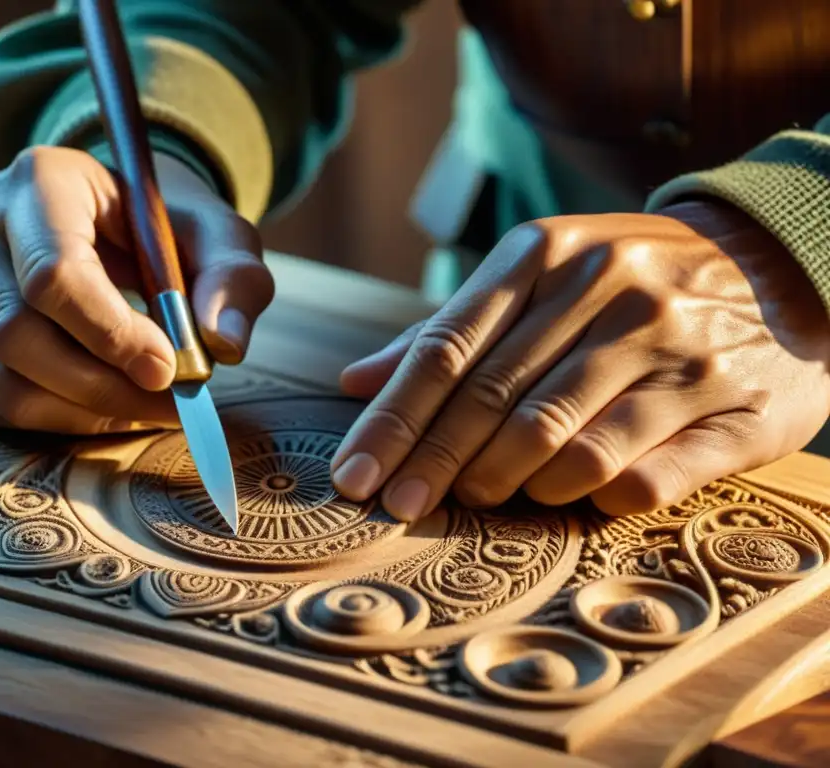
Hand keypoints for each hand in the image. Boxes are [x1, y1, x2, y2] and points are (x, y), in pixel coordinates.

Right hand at [0, 146, 272, 432]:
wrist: (106, 227)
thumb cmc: (164, 231)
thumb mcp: (218, 236)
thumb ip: (235, 278)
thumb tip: (223, 344)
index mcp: (38, 180)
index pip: (54, 272)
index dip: (112, 334)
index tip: (168, 370)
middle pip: (17, 333)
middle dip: (103, 386)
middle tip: (167, 403)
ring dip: (82, 412)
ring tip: (141, 406)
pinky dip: (52, 420)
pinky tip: (100, 405)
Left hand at [331, 201, 829, 518]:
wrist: (780, 262)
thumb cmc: (629, 279)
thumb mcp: (540, 276)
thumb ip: (451, 329)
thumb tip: (356, 381)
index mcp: (546, 252)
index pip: (447, 349)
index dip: (394, 421)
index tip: (354, 477)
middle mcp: (610, 291)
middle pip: (494, 399)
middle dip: (435, 464)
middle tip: (398, 508)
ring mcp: (674, 349)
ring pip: (562, 442)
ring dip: (509, 483)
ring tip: (484, 497)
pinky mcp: (731, 406)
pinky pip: (640, 476)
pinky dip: (590, 498)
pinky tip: (568, 498)